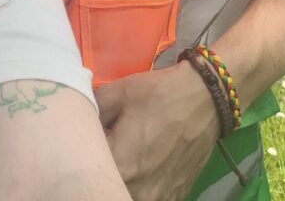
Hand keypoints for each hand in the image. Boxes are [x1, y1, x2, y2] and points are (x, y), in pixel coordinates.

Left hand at [95, 62, 219, 200]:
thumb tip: (79, 121)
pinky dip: (139, 187)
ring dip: (120, 181)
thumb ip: (91, 109)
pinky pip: (148, 198)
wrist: (205, 99)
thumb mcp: (117, 93)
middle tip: (105, 148)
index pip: (89, 171)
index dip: (85, 155)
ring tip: (124, 156)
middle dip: (102, 171)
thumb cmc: (159, 94)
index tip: (89, 141)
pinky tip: (141, 166)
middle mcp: (140, 190)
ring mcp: (160, 198)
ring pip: (126, 194)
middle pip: (108, 187)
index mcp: (122, 165)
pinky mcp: (175, 197)